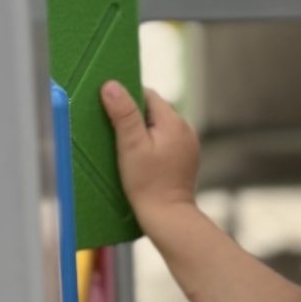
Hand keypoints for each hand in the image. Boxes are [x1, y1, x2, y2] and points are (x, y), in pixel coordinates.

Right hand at [99, 81, 199, 228]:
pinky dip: (153, 145)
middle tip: (116, 132)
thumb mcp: (130, 146)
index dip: (127, 100)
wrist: (168, 217)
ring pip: (160, 126)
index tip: (111, 112)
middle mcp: (186, 129)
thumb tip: (111, 85)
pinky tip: (141, 159)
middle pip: (154, 110)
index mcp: (173, 121)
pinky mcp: (187, 158)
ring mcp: (189, 144)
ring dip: (143, 132)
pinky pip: (167, 142)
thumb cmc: (147, 183)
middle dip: (134, 117)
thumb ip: (123, 114)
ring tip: (127, 148)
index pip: (147, 95)